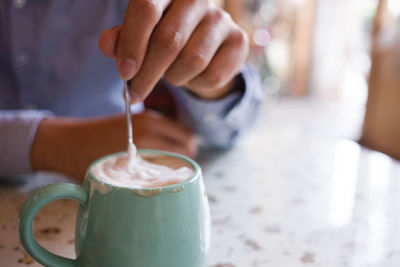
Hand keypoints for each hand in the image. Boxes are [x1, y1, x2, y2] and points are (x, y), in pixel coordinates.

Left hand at [31, 111, 195, 179]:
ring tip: (167, 157)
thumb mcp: (118, 178)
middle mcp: (151, 125)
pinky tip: (157, 147)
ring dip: (179, 142)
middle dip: (186, 153)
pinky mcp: (141, 114)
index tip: (179, 174)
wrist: (65, 142)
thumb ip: (145, 178)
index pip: (186, 151)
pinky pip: (167, 125)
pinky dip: (169, 135)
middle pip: (188, 138)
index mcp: (148, 141)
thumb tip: (168, 184)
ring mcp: (146, 116)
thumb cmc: (88, 164)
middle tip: (175, 167)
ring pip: (179, 130)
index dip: (185, 166)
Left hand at [98, 0, 248, 100]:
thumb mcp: (139, 38)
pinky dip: (196, 85)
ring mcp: (221, 19)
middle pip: (169, 39)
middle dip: (147, 73)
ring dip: (174, 78)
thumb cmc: (166, 40)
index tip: (124, 74)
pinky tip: (192, 78)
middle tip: (135, 93)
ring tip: (169, 76)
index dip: (132, 44)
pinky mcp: (238, 41)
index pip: (146, 10)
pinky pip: (212, 75)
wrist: (205, 49)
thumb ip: (122, 39)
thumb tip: (107, 45)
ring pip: (192, 60)